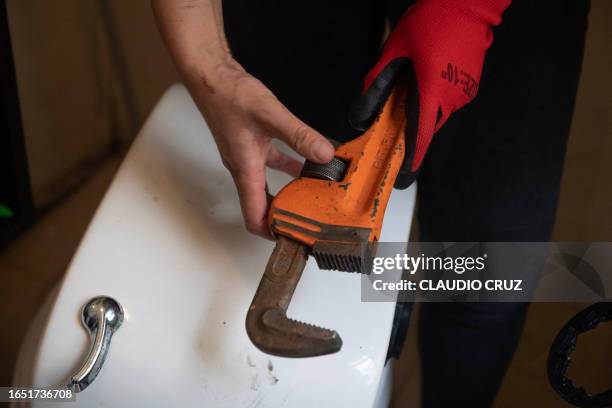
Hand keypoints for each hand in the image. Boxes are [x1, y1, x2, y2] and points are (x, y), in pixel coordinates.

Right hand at [186, 60, 334, 237]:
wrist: (210, 75)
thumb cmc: (228, 95)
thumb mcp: (270, 116)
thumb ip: (299, 136)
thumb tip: (324, 154)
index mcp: (245, 170)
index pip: (254, 216)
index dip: (270, 233)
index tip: (291, 238)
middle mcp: (243, 168)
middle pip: (262, 207)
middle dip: (283, 216)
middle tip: (307, 219)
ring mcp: (246, 157)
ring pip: (269, 186)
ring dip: (289, 192)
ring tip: (313, 194)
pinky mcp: (251, 143)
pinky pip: (272, 164)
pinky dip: (290, 167)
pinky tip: (307, 161)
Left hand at [350, 0, 510, 187]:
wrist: (468, 4)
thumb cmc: (433, 21)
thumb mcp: (393, 51)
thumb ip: (375, 84)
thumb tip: (360, 113)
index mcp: (431, 91)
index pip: (419, 137)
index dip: (411, 161)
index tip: (402, 176)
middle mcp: (451, 98)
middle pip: (425, 128)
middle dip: (410, 128)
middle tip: (397, 116)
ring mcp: (464, 93)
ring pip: (436, 115)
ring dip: (422, 109)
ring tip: (413, 84)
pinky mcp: (469, 87)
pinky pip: (447, 102)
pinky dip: (434, 98)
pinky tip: (427, 77)